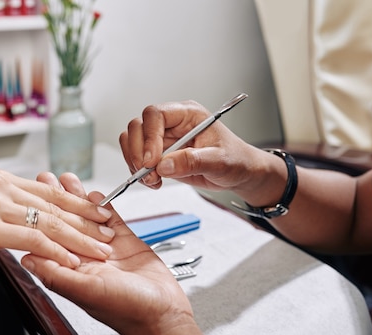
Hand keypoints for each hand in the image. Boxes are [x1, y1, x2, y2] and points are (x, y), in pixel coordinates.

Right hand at [0, 170, 114, 276]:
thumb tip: (18, 223)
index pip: (49, 191)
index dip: (77, 203)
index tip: (97, 212)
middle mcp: (0, 187)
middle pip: (56, 204)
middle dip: (87, 219)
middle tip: (109, 230)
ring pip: (50, 221)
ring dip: (80, 238)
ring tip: (101, 249)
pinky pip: (33, 238)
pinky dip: (57, 251)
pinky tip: (73, 261)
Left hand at [22, 173, 192, 334]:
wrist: (163, 314)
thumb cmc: (127, 311)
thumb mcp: (87, 292)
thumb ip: (56, 275)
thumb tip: (26, 259)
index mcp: (72, 270)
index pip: (50, 239)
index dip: (40, 217)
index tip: (28, 198)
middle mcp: (86, 258)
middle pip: (65, 223)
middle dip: (55, 200)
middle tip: (45, 178)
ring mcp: (106, 249)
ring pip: (87, 218)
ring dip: (77, 198)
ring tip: (66, 178)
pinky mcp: (127, 244)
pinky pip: (112, 220)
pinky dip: (104, 206)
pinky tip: (96, 193)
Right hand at [119, 100, 261, 193]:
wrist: (238, 173)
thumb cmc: (236, 160)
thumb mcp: (220, 162)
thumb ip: (192, 161)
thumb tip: (164, 165)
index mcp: (188, 114)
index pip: (156, 115)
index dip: (150, 136)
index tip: (153, 160)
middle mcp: (172, 123)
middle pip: (138, 127)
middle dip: (138, 152)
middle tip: (149, 173)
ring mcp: (163, 138)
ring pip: (133, 141)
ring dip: (135, 162)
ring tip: (152, 180)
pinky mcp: (159, 154)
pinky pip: (137, 158)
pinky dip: (139, 172)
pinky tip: (154, 182)